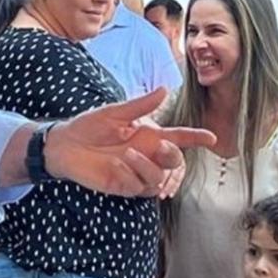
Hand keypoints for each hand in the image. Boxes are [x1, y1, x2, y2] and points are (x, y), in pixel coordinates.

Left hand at [45, 89, 213, 196]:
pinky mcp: (122, 185)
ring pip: (158, 179)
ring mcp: (136, 172)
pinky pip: (136, 187)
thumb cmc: (90, 126)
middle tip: (161, 145)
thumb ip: (140, 105)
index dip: (196, 138)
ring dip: (148, 167)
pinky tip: (115, 166)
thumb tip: (165, 89)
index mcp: (149, 136)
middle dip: (173, 155)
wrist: (65, 144)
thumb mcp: (114, 112)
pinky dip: (130, 175)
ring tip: (128, 154)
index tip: (212, 138)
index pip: (179, 137)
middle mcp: (146, 155)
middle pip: (174, 161)